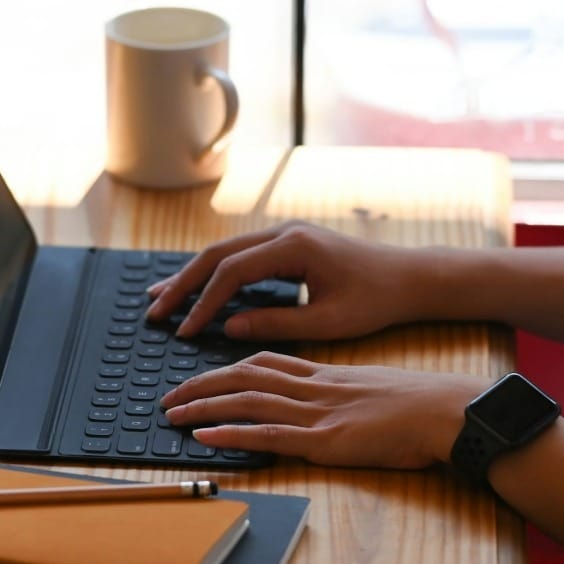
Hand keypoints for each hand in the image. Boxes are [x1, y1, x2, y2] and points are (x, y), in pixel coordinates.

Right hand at [146, 222, 430, 340]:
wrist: (408, 277)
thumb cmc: (376, 300)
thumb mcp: (328, 322)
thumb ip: (277, 324)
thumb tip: (229, 327)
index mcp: (294, 247)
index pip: (232, 273)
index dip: (204, 303)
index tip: (186, 331)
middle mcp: (283, 233)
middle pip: (218, 254)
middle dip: (183, 284)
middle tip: (155, 312)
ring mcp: (284, 234)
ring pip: (225, 252)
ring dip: (192, 275)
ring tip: (160, 298)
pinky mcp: (287, 244)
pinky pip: (240, 256)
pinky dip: (214, 273)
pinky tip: (196, 289)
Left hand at [160, 352, 488, 468]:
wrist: (446, 410)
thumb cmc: (421, 406)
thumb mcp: (374, 390)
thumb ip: (345, 394)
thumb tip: (332, 405)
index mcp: (326, 374)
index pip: (266, 362)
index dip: (228, 367)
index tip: (204, 374)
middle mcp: (314, 387)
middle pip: (244, 376)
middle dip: (201, 384)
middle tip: (169, 395)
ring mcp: (317, 413)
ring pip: (247, 401)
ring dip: (203, 406)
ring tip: (171, 414)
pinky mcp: (325, 441)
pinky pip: (267, 434)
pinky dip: (231, 433)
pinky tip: (203, 436)